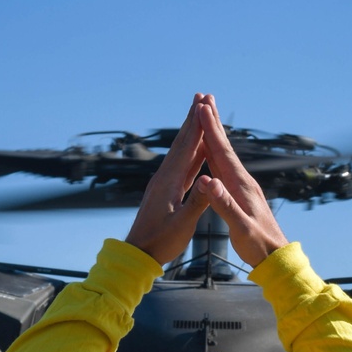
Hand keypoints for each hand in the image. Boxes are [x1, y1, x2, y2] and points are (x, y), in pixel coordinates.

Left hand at [125, 94, 211, 266]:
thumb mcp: (182, 225)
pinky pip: (182, 167)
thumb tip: (213, 183)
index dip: (197, 125)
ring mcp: (164, 183)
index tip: (204, 104)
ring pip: (182, 153)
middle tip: (200, 97)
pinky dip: (192, 154)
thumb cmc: (160, 242)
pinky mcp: (166, 191)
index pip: (186, 148)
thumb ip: (198, 203)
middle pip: (182, 143)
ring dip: (192, 133)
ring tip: (201, 115)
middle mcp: (165, 177)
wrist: (139, 254)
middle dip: (193, 119)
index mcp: (169, 182)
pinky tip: (198, 150)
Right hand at [193, 97, 287, 266]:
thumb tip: (207, 181)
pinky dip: (214, 155)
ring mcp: (241, 187)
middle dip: (214, 124)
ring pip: (223, 156)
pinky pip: (222, 169)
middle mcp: (242, 181)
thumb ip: (223, 205)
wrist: (274, 257)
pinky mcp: (239, 195)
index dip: (211, 131)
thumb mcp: (240, 228)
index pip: (223, 152)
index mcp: (241, 186)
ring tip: (206, 118)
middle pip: (224, 147)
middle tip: (205, 99)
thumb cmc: (257, 245)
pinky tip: (210, 152)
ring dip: (214, 136)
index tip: (202, 109)